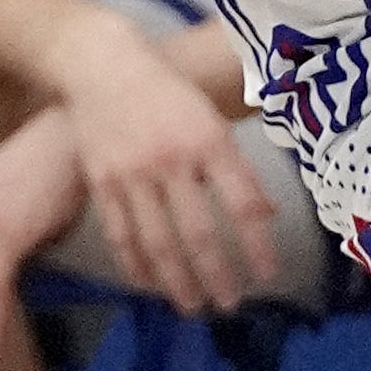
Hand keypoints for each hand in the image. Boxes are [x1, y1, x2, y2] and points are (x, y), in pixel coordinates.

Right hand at [63, 29, 287, 314]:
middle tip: (230, 304)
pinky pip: (121, 235)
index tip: (269, 275)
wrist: (101, 64)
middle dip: (217, 276)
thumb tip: (265, 213)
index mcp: (208, 140)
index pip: (242, 204)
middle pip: (198, 233)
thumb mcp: (210, 118)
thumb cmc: (167, 90)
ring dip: (177, 282)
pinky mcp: (101, 182)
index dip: (258, 245)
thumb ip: (235, 168)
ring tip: (192, 306)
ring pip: (157, 243)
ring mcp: (132, 174)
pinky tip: (151, 284)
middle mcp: (171, 159)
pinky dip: (136, 266)